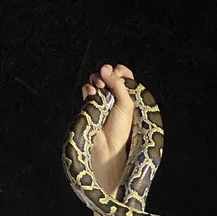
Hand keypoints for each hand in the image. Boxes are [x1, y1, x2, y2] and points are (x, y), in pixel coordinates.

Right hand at [80, 63, 135, 192]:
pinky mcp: (90, 106)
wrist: (107, 147)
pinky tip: (91, 94)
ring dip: (97, 80)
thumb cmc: (121, 129)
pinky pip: (87, 91)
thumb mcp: (126, 104)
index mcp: (128, 97)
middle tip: (106, 75)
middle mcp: (115, 98)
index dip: (120, 71)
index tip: (118, 71)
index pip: (124, 76)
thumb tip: (106, 68)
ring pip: (97, 81)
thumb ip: (119, 85)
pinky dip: (89, 90)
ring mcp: (102, 101)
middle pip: (109, 76)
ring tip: (99, 86)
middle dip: (107, 73)